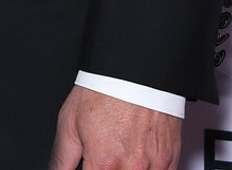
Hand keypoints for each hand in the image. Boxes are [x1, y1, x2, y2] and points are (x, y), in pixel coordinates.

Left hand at [49, 86, 180, 169]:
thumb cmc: (103, 92)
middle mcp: (131, 168)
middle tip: (105, 154)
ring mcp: (154, 166)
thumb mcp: (69, 123)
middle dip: (106, 168)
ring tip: (118, 152)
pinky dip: (146, 169)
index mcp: (104, 163)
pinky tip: (136, 155)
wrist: (135, 71)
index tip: (89, 165)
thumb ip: (62, 159)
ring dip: (127, 169)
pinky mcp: (170, 160)